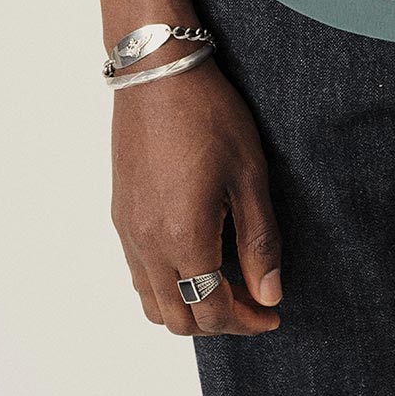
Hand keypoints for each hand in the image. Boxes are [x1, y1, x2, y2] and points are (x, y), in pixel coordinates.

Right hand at [112, 55, 283, 336]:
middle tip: (253, 300)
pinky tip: (195, 257)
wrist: (157, 73)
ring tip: (225, 283)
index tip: (272, 313)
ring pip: (152, 303)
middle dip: (219, 321)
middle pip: (179, 319)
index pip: (212, 311)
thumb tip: (270, 295)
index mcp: (183, 238)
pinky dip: (167, 286)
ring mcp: (129, 231)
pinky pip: (138, 274)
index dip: (247, 322)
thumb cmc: (209, 116)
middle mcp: (148, 244)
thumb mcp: (250, 176)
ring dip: (189, 307)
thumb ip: (260, 242)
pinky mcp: (121, 214)